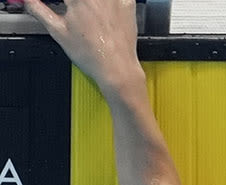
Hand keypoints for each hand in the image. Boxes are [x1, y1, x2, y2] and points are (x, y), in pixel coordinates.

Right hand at [26, 0, 140, 91]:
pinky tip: (105, 10)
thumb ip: (39, 10)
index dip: (62, 1)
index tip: (64, 5)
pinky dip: (111, 1)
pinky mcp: (128, 3)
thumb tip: (28, 0)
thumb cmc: (90, 54)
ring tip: (90, 12)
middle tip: (73, 9)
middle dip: (76, 3)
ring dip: (93, 2)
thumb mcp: (58, 31)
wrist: (117, 68)